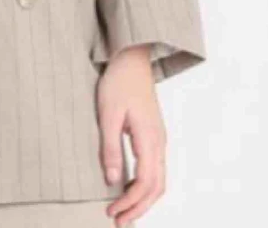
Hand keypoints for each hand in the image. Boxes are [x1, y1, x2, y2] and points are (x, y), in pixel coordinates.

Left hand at [95, 44, 165, 225]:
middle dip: (138, 208)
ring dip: (143, 198)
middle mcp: (159, 143)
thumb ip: (110, 147)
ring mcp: (159, 138)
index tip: (112, 212)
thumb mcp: (108, 114)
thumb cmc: (119, 81)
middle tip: (118, 220)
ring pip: (158, 180)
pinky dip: (145, 185)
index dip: (129, 202)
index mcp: (150, 139)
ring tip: (123, 210)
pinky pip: (155, 168)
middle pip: (156, 187)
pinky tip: (129, 186)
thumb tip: (112, 180)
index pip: (145, 183)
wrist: (132, 57)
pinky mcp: (154, 134)